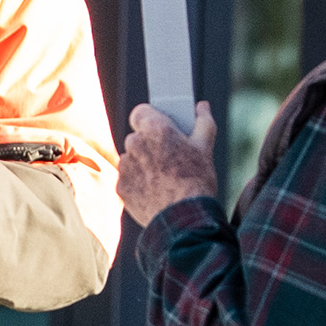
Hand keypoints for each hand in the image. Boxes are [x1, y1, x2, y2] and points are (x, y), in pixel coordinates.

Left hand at [118, 100, 220, 226]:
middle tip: (169, 156)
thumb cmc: (196, 181)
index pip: (140, 112)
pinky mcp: (120, 187)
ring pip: (131, 158)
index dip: (150, 119)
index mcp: (155, 129)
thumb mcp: (205, 147)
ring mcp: (125, 167)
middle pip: (137, 136)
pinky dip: (138, 182)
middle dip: (149, 143)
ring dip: (142, 163)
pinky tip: (155, 190)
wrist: (183, 219)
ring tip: (164, 177)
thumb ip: (203, 121)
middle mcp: (134, 144)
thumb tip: (202, 107)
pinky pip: (127, 178)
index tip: (161, 128)